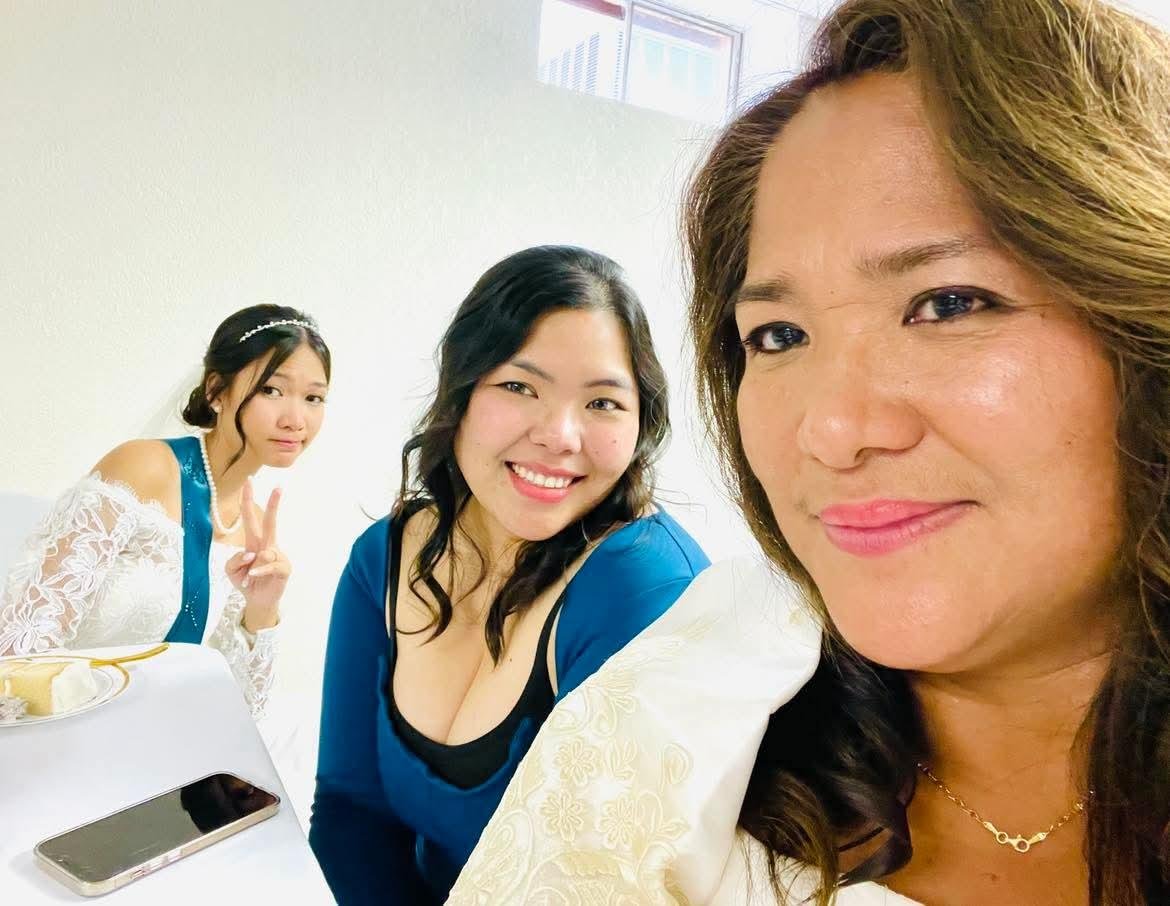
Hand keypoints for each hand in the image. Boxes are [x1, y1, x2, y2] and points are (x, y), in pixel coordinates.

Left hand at [225, 480, 288, 631]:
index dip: (248, 500)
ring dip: (251, 567)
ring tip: (250, 578)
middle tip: (278, 487)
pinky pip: (270, 565)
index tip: (249, 481)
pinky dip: (258, 572)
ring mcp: (278, 556)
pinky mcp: (284, 568)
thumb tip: (253, 553)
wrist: (257, 601)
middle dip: (273, 504)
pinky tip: (253, 577)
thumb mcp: (230, 570)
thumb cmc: (245, 581)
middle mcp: (267, 545)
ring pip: (264, 552)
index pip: (250, 517)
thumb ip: (234, 559)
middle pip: (270, 522)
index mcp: (254, 542)